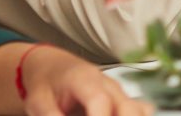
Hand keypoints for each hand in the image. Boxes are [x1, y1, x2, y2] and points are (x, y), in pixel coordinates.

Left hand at [15, 43, 152, 115]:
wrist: (52, 68)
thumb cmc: (46, 85)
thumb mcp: (39, 103)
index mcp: (84, 79)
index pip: (100, 101)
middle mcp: (107, 84)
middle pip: (128, 108)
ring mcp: (118, 92)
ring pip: (138, 111)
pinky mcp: (123, 101)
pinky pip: (141, 111)